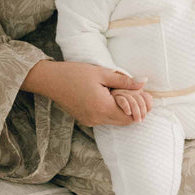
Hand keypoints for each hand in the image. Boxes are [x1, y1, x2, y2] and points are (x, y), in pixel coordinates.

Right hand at [21, 60, 148, 125]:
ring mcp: (90, 121)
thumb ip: (125, 82)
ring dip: (120, 110)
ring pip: (114, 120)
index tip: (140, 94)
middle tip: (131, 92)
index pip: (130, 118)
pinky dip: (110, 110)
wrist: (50, 79)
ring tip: (118, 92)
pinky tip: (107, 96)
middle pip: (123, 121)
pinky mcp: (85, 119)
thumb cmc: (75, 73)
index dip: (139, 107)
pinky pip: (103, 118)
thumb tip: (144, 83)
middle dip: (131, 109)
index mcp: (103, 109)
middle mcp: (97, 119)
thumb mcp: (103, 74)